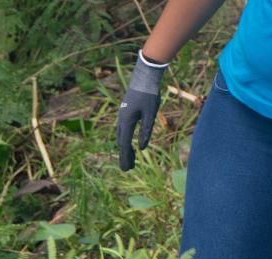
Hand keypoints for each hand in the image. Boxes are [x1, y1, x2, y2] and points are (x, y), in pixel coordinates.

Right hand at [117, 51, 167, 170]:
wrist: (144, 76)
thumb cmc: (149, 94)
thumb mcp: (151, 113)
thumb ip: (146, 130)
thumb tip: (142, 147)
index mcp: (127, 121)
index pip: (124, 144)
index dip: (126, 157)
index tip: (127, 169)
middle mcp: (121, 120)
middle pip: (121, 142)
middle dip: (125, 155)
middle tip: (128, 168)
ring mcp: (122, 116)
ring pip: (121, 136)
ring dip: (125, 148)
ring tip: (131, 159)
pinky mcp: (126, 112)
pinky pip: (124, 130)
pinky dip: (126, 140)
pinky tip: (130, 143)